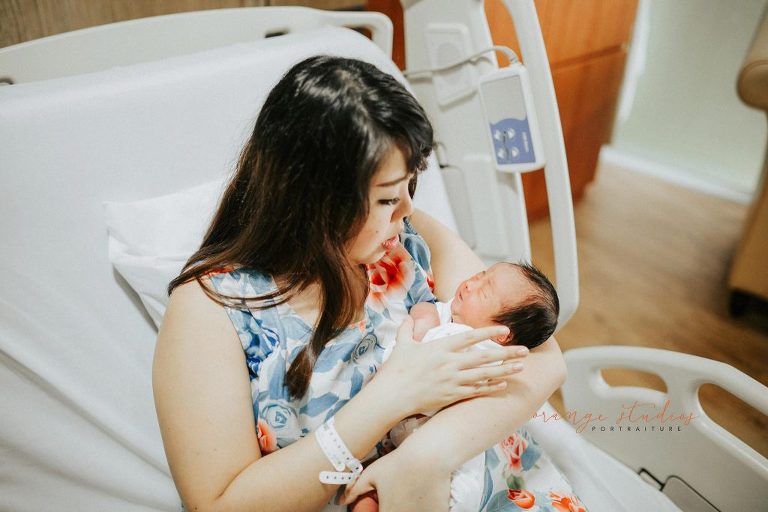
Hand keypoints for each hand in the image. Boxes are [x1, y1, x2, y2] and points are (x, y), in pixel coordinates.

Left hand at [343, 449, 450, 511]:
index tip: (380, 508)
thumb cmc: (399, 463)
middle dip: (394, 509)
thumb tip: (341, 501)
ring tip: (410, 498)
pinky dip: (424, 509)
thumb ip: (355, 489)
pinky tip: (423, 500)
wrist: (429, 455)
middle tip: (395, 501)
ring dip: (410, 509)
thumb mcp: (372, 473)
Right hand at [375, 317, 527, 415]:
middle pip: (484, 356)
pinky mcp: (451, 395)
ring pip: (484, 374)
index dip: (489, 332)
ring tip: (520, 367)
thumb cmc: (396, 369)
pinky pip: (475, 391)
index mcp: (440, 347)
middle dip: (506, 353)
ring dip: (504, 371)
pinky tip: (502, 385)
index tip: (504, 330)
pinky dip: (490, 387)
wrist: (392, 395)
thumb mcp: (402, 344)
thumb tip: (409, 317)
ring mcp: (452, 380)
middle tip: (525, 350)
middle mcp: (450, 363)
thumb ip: (408, 329)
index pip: (470, 337)